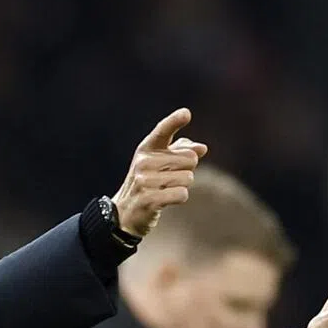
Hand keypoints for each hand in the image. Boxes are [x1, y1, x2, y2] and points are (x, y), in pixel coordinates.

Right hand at [112, 108, 207, 237]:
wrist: (125, 213)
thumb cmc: (148, 183)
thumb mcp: (161, 164)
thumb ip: (182, 152)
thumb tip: (202, 148)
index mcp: (147, 149)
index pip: (163, 131)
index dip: (174, 121)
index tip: (186, 113)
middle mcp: (144, 162)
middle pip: (190, 159)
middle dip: (187, 170)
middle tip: (168, 179)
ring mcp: (144, 181)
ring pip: (188, 178)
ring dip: (183, 186)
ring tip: (165, 190)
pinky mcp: (148, 199)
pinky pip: (182, 193)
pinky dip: (180, 197)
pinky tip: (166, 199)